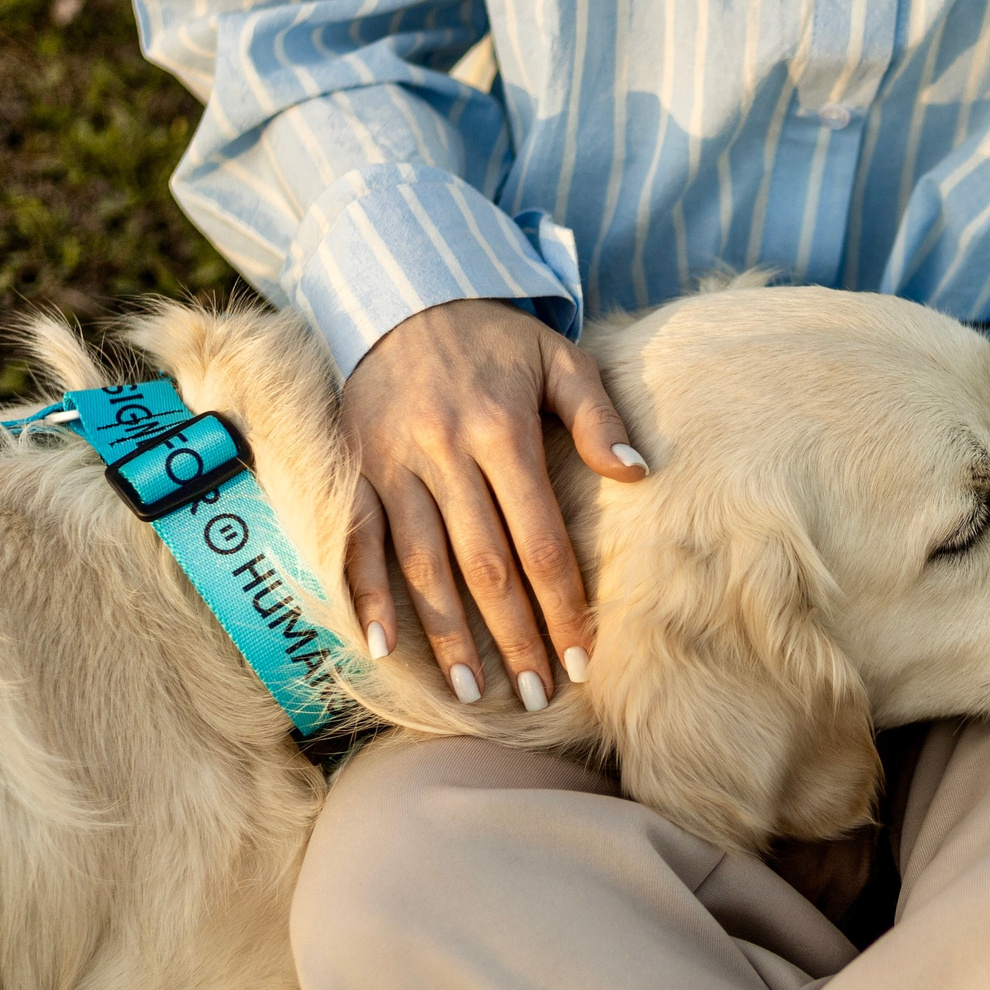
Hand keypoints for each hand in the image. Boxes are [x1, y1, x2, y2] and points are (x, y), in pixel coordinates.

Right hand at [342, 299, 646, 705]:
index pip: (539, 537)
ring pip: (421, 563)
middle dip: (514, 636)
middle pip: (484, 564)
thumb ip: (598, 415)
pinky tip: (383, 648)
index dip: (562, 605)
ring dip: (447, 634)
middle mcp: (443, 452)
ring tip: (473, 692)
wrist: (400, 295)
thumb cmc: (493, 340)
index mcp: (500, 428)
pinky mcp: (352, 468)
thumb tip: (637, 474)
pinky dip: (364, 594)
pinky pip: (357, 540)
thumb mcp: (558, 358)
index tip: (583, 660)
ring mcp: (391, 463)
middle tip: (537, 694)